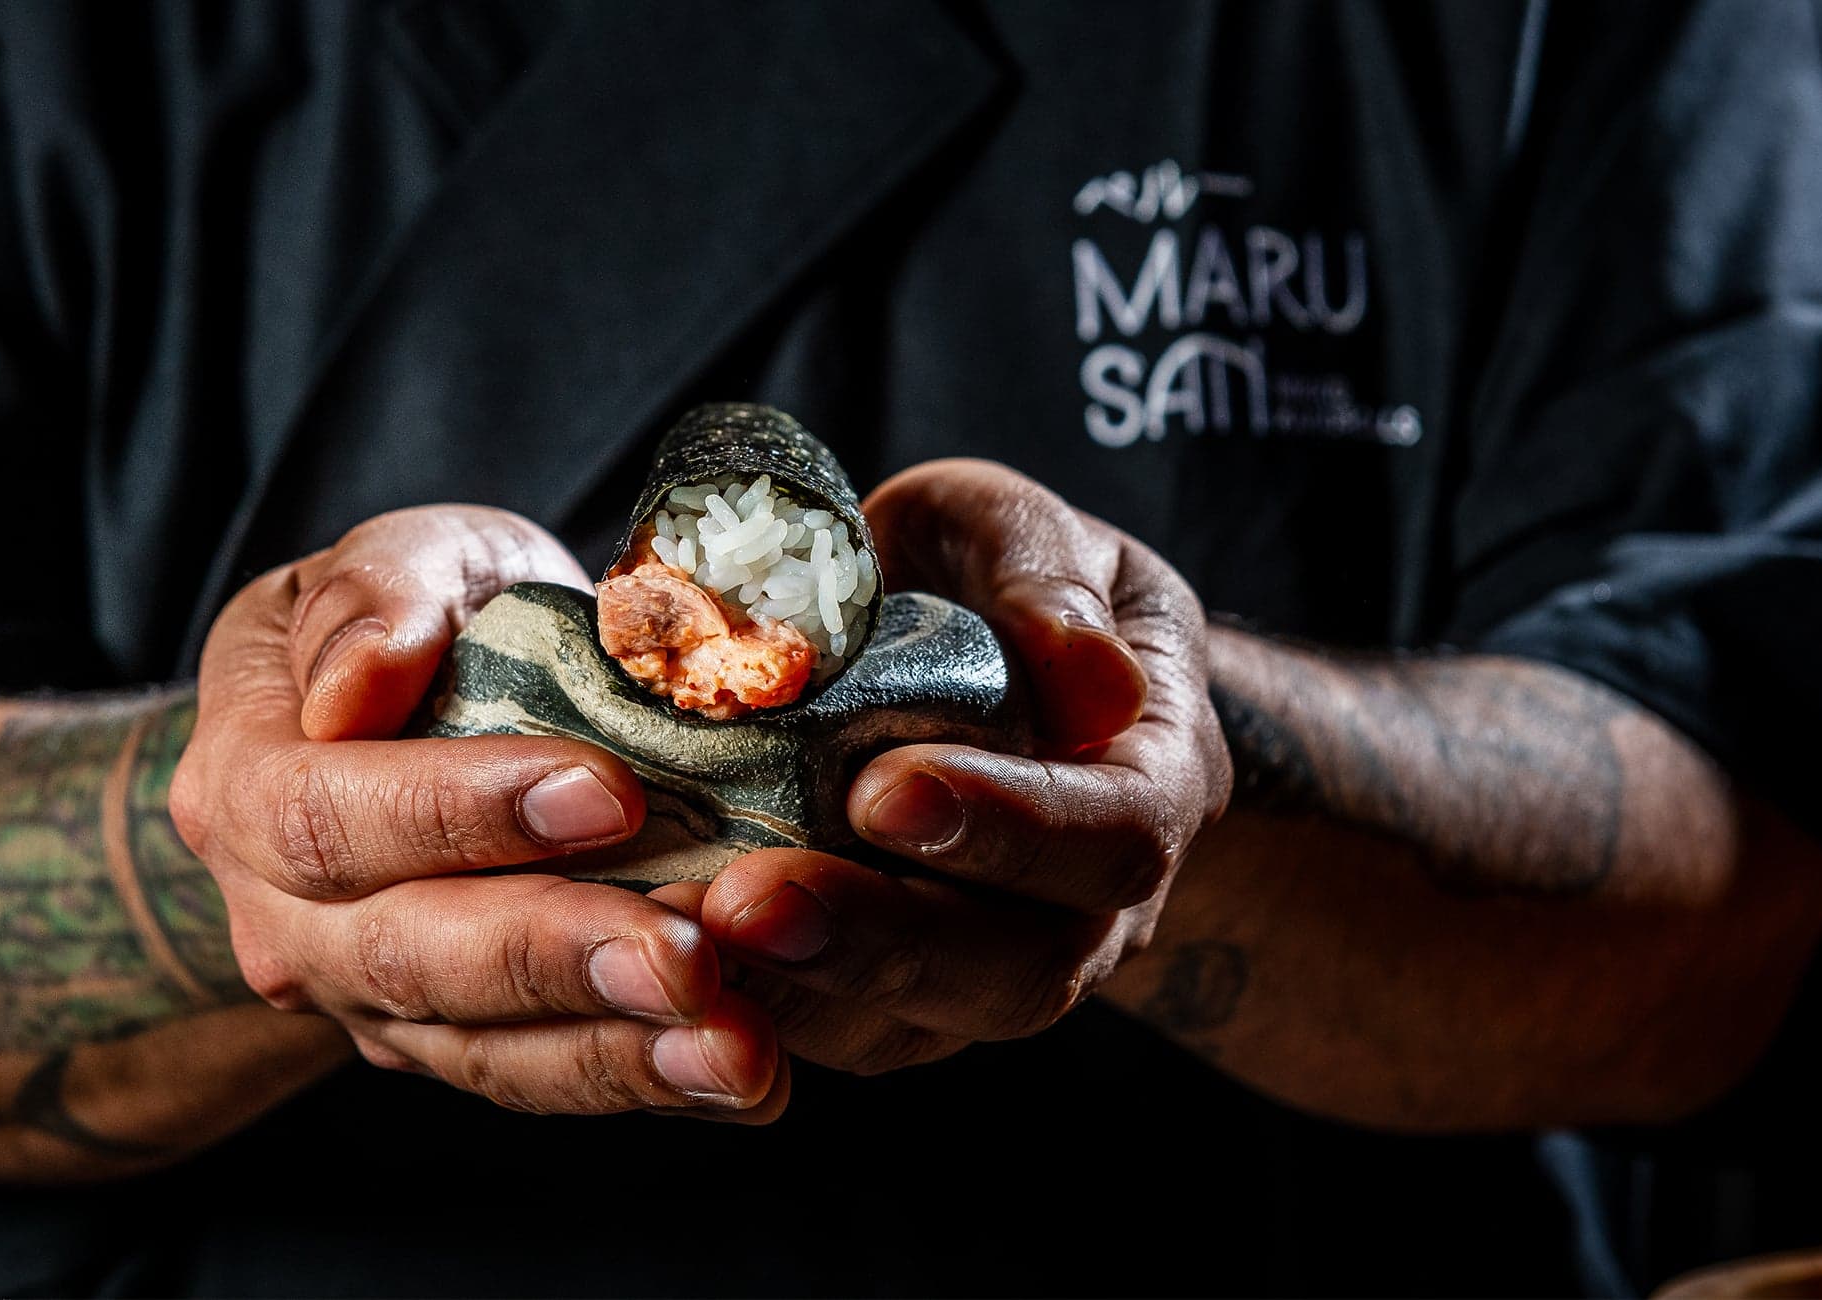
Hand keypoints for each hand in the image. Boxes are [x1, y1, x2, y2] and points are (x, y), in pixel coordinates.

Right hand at [172, 506, 786, 1118]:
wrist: (421, 701)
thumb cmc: (420, 613)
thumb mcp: (403, 558)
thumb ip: (374, 596)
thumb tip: (357, 683)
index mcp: (239, 780)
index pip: (326, 816)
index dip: (458, 812)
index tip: (606, 792)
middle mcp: (281, 918)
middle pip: (403, 956)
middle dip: (554, 957)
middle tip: (685, 955)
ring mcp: (360, 1000)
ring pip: (476, 1048)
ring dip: (615, 1053)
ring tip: (735, 1048)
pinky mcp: (445, 1045)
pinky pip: (535, 1079)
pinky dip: (642, 1079)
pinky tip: (743, 1074)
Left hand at [696, 461, 1231, 1073]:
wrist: (976, 653)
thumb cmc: (994, 578)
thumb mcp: (1018, 529)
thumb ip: (1042, 572)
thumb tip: (1093, 672)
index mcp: (1152, 776)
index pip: (1112, 832)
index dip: (1008, 825)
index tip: (881, 791)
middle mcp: (1095, 904)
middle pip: (1021, 969)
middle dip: (880, 940)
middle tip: (750, 902)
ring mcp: (1002, 964)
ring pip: (925, 1026)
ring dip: (802, 993)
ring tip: (687, 944)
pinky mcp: (909, 1002)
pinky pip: (848, 1035)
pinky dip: (757, 1012)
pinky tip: (669, 969)